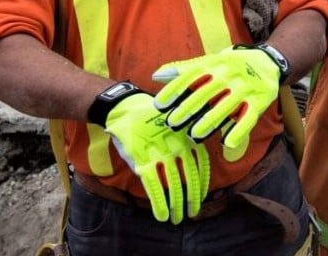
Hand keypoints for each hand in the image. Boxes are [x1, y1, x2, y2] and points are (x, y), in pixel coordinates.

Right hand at [103, 92, 210, 223]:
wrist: (125, 108)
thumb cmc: (151, 119)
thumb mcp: (174, 126)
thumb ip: (185, 144)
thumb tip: (194, 165)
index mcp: (188, 137)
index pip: (201, 165)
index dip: (202, 184)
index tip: (202, 197)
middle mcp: (178, 146)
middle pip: (190, 178)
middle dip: (192, 199)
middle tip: (192, 213)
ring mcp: (161, 154)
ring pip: (174, 186)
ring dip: (177, 206)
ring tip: (177, 219)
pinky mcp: (143, 161)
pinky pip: (155, 187)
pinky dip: (159, 204)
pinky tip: (162, 216)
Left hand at [152, 46, 282, 155]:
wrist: (268, 60)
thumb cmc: (233, 64)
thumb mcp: (211, 61)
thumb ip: (185, 69)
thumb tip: (156, 75)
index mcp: (215, 64)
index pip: (191, 76)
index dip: (174, 90)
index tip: (159, 105)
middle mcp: (230, 74)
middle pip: (206, 92)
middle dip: (188, 108)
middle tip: (173, 123)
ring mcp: (246, 87)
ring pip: (226, 105)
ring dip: (210, 121)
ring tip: (195, 134)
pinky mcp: (261, 99)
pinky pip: (250, 117)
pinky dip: (240, 130)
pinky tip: (227, 143)